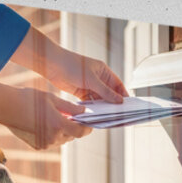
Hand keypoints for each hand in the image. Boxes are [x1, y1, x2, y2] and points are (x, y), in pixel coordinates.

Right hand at [0, 81, 92, 149]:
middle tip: (72, 117)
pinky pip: (50, 142)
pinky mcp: (36, 145)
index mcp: (58, 125)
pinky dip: (52, 135)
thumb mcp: (52, 99)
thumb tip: (83, 111)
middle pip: (71, 136)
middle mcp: (52, 138)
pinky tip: (45, 123)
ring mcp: (44, 144)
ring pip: (61, 140)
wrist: (5, 107)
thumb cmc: (28, 99)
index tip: (89, 125)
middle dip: (73, 127)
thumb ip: (70, 107)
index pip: (80, 131)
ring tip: (57, 118)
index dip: (87, 128)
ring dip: (63, 131)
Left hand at [11, 27, 128, 103]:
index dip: (122, 95)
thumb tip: (119, 100)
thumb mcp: (91, 80)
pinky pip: (89, 102)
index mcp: (103, 71)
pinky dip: (92, 108)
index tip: (128, 105)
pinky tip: (95, 114)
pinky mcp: (80, 91)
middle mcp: (97, 78)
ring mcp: (89, 85)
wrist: (53, 66)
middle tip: (118, 114)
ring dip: (102, 107)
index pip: (117, 84)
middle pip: (108, 93)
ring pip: (99, 99)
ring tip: (107, 116)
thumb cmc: (72, 65)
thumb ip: (105, 91)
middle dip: (112, 103)